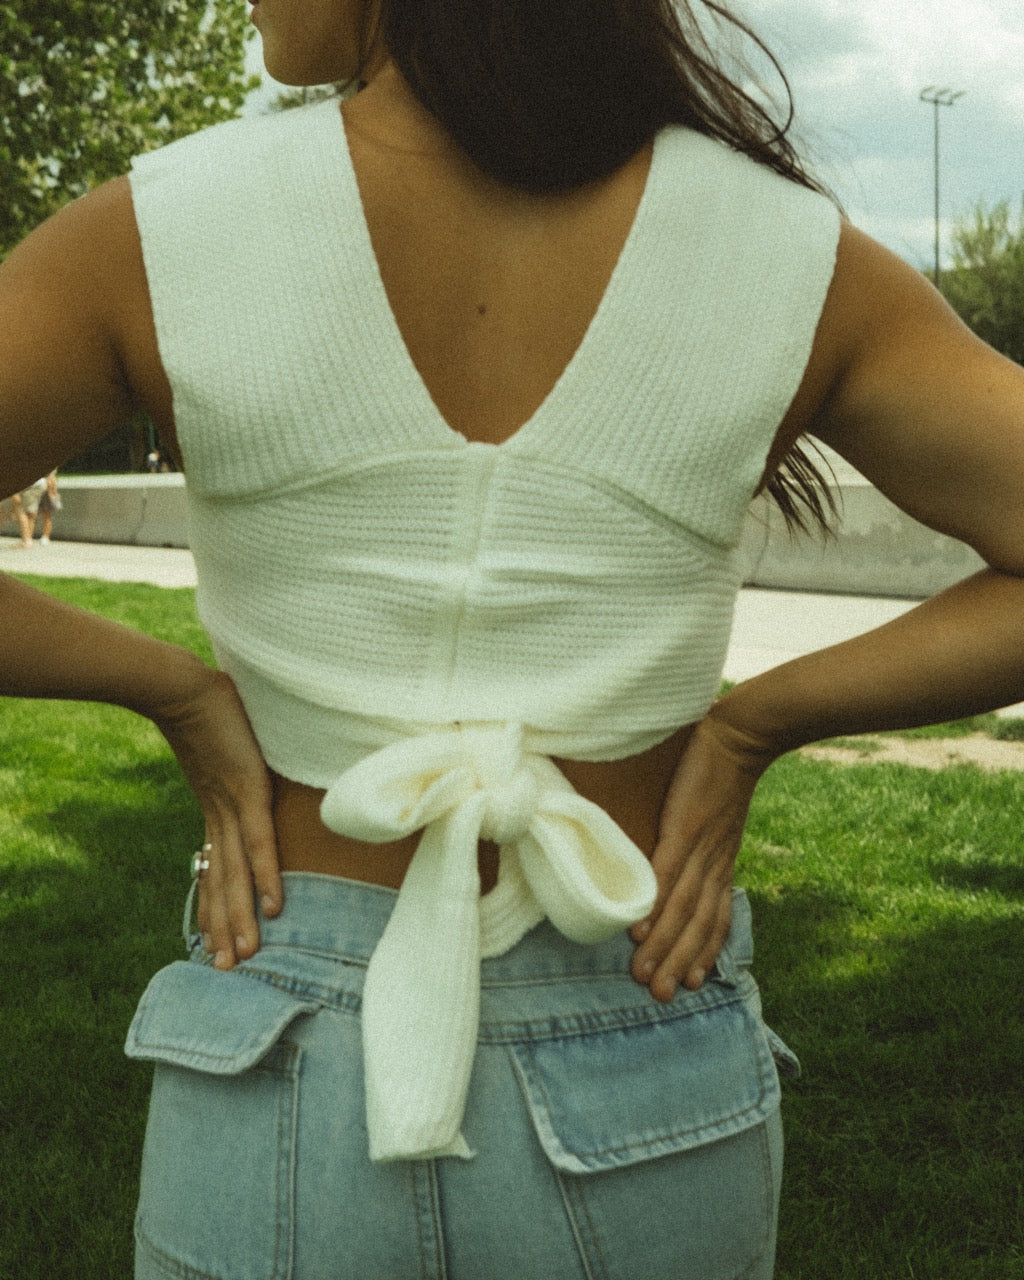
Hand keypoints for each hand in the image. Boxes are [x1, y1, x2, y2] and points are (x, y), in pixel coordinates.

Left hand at [150, 667, 282, 969]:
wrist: (177, 685)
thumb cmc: (208, 703)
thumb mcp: (226, 742)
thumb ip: (240, 756)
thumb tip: (250, 753)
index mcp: (215, 809)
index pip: (215, 868)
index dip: (215, 906)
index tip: (216, 940)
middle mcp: (220, 816)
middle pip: (221, 881)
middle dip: (224, 926)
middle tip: (227, 968)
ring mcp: (231, 806)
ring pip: (236, 873)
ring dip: (240, 916)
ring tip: (244, 956)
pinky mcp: (245, 790)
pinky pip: (258, 841)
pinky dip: (265, 875)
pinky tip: (273, 906)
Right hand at [630, 709, 776, 1001]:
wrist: (744, 732)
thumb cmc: (722, 767)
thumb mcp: (718, 813)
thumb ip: (701, 835)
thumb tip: (685, 846)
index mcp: (722, 861)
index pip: (715, 917)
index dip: (703, 951)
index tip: (693, 984)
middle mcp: (714, 863)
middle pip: (697, 924)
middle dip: (679, 963)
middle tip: (660, 997)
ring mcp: (699, 847)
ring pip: (681, 909)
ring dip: (662, 947)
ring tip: (643, 975)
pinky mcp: (684, 827)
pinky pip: (666, 873)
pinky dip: (654, 905)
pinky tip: (638, 928)